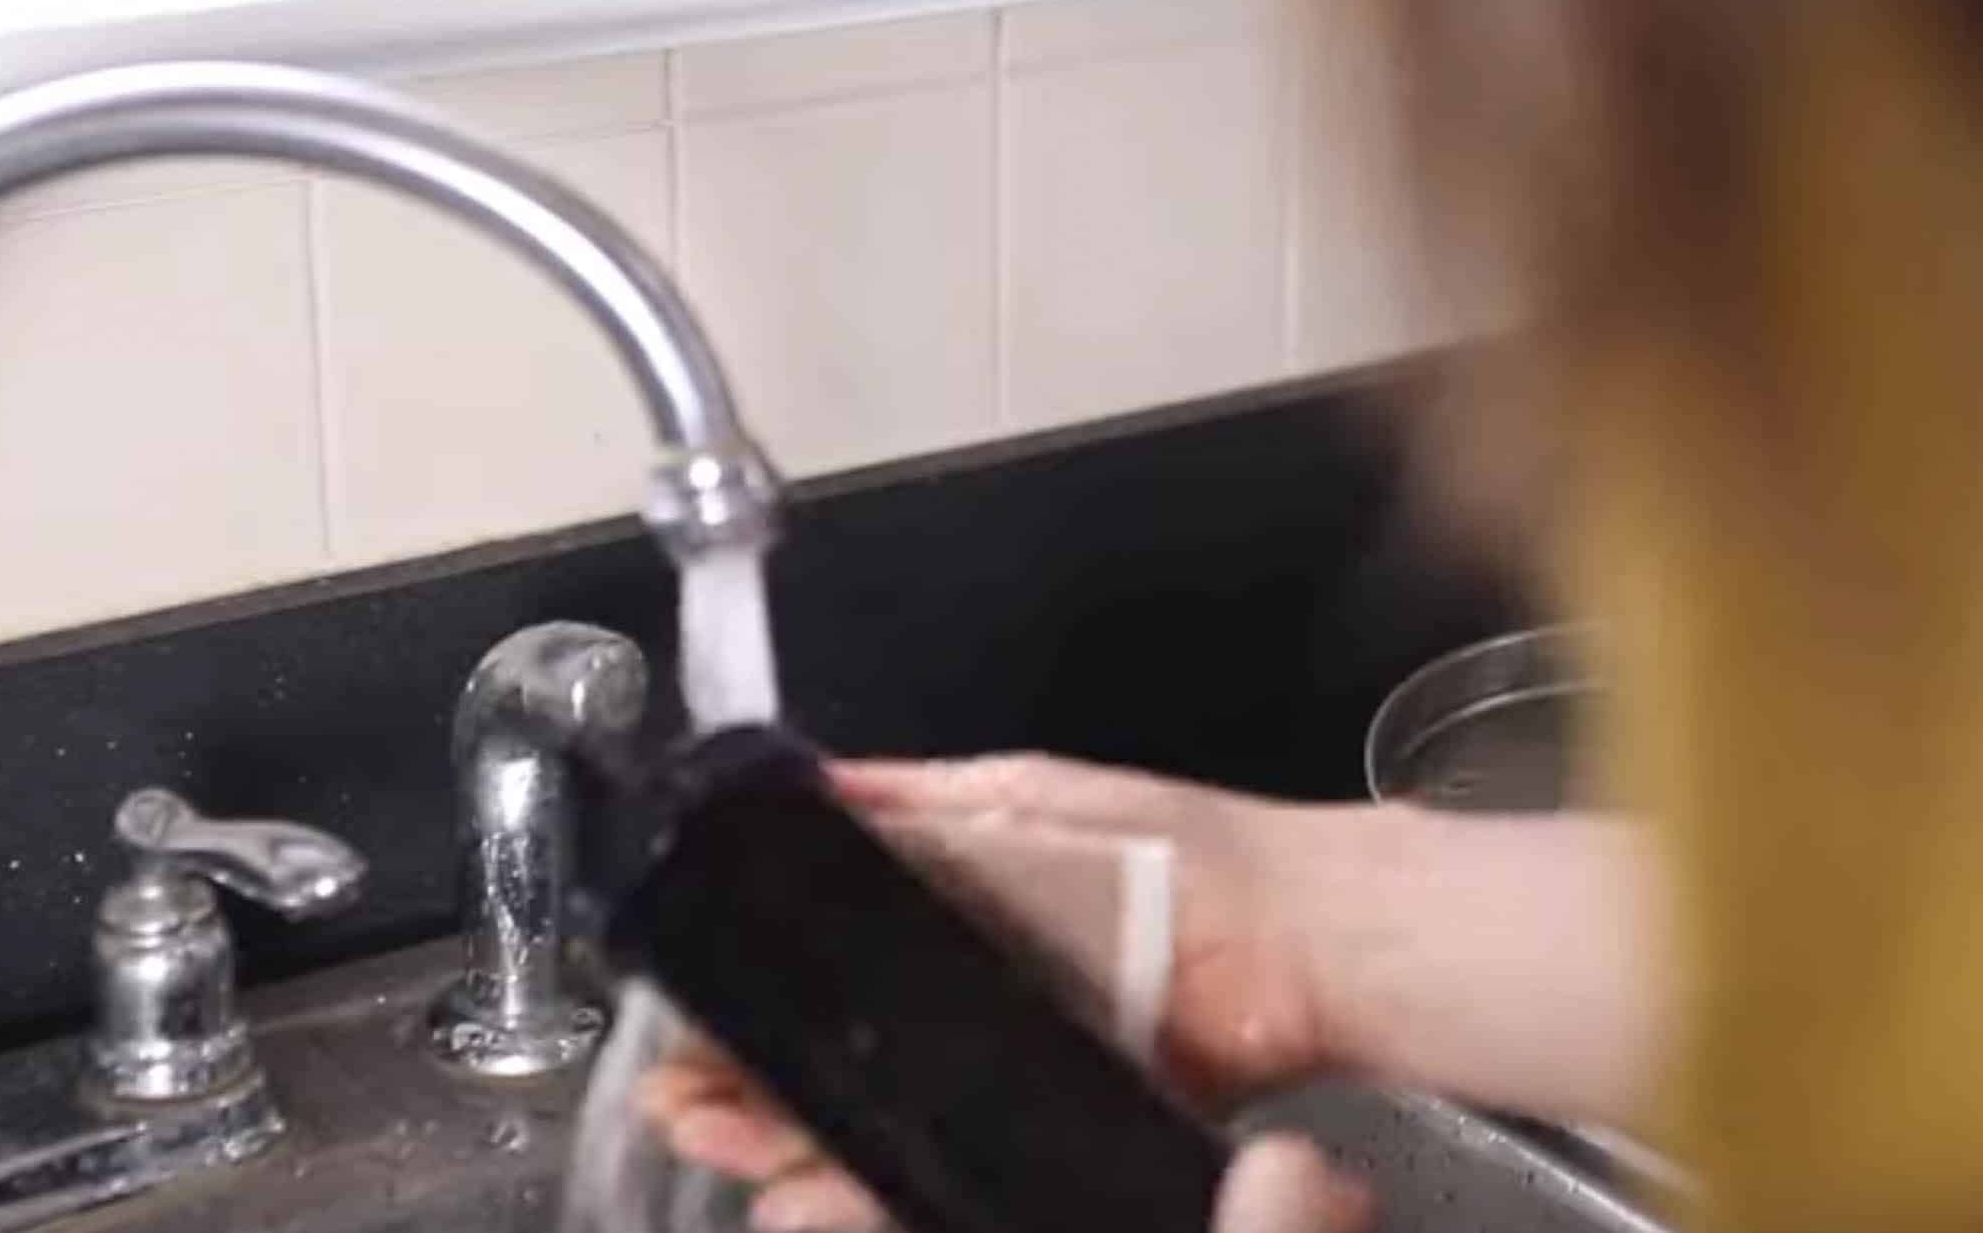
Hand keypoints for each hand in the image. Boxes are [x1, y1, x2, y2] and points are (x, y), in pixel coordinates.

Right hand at [633, 753, 1362, 1232]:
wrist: (1302, 945)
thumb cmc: (1176, 855)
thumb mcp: (1024, 804)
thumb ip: (916, 809)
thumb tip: (810, 789)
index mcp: (943, 907)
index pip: (809, 960)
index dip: (740, 997)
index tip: (681, 1024)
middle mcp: (960, 998)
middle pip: (827, 1057)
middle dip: (742, 1090)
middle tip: (685, 1110)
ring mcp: (999, 1073)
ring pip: (870, 1121)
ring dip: (789, 1144)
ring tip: (730, 1149)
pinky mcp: (1045, 1133)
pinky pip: (945, 1166)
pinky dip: (876, 1186)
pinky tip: (821, 1194)